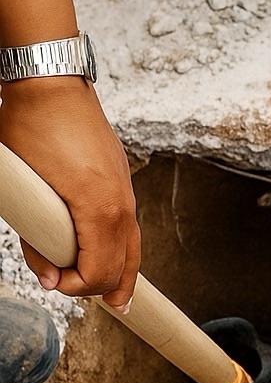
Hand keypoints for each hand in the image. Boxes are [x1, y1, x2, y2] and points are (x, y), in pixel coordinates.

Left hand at [0, 76, 140, 309]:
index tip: (50, 282)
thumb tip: (48, 274)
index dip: (75, 288)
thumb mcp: (25, 190)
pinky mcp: (121, 180)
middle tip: (84, 297)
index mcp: (100, 209)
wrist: (52, 83)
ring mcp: (126, 191)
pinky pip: (129, 227)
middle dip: (103, 288)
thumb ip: (36, 239)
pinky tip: (116, 256)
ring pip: (133, 248)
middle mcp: (122, 204)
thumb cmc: (32, 128)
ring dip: (123, 274)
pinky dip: (123, 249)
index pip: (98, 272)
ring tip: (119, 299)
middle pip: (123, 266)